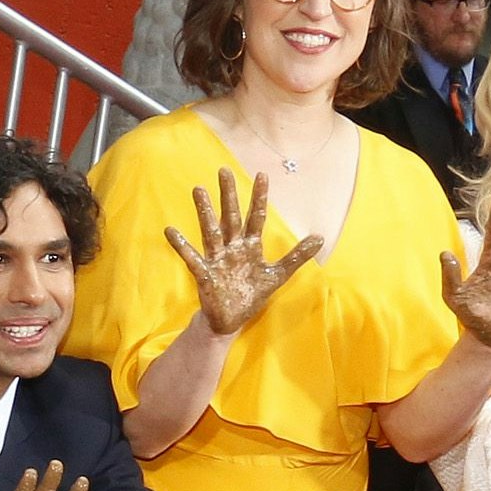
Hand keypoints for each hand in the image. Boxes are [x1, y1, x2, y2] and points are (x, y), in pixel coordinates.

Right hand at [162, 169, 322, 336]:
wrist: (231, 319)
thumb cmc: (251, 294)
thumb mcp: (278, 275)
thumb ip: (297, 256)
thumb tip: (320, 237)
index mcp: (251, 246)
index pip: (257, 217)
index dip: (260, 197)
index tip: (263, 174)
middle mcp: (233, 248)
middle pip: (232, 216)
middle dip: (229, 194)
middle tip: (224, 170)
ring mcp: (217, 259)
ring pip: (212, 231)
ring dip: (205, 211)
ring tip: (198, 189)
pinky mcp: (205, 274)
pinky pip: (192, 258)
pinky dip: (181, 245)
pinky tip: (171, 230)